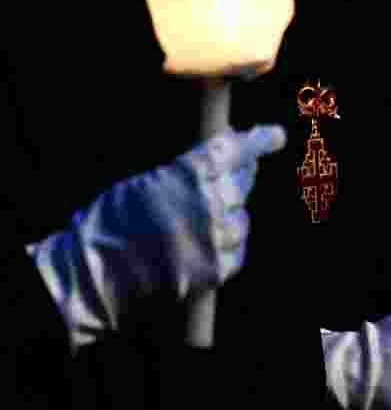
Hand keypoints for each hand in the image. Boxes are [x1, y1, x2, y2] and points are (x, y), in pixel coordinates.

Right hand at [29, 125, 286, 348]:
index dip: (257, 142)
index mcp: (186, 175)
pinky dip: (227, 246)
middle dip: (245, 174)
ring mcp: (215, 237)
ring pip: (241, 219)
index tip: (274, 135)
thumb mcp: (147, 182)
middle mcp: (207, 204)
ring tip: (205, 220)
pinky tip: (209, 245)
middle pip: (242, 183)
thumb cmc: (113, 223)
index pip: (233, 151)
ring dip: (230, 216)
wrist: (96, 273)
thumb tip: (225, 163)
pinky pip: (237, 250)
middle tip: (245, 170)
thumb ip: (188, 174)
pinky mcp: (218, 267)